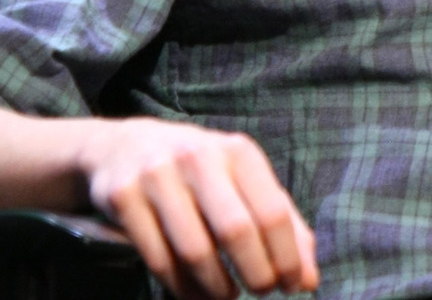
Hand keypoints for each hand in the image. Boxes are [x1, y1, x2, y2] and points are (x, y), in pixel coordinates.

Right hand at [75, 117, 317, 299]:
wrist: (122, 147)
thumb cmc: (200, 172)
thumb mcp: (243, 180)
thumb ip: (281, 224)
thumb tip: (309, 279)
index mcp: (238, 152)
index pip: (273, 212)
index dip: (288, 256)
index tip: (295, 284)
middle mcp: (199, 158)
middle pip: (236, 231)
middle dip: (257, 272)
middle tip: (264, 291)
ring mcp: (157, 176)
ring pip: (195, 251)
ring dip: (217, 286)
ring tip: (228, 295)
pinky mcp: (122, 198)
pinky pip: (158, 259)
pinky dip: (182, 287)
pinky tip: (196, 293)